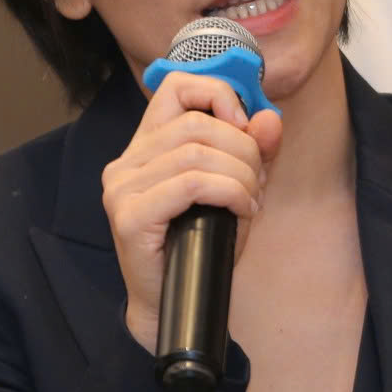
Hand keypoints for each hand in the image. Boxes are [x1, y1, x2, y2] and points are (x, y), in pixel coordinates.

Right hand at [102, 72, 283, 352]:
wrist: (177, 305)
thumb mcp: (238, 189)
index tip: (246, 128)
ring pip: (196, 152)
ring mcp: (122, 188)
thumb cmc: (202, 246)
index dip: (219, 95)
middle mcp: (126, 162)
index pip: (177, 86)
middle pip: (196, 122)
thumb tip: (270, 118)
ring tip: (251, 201)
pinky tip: (242, 211)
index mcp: (146, 145)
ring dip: (241, 175)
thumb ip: (254, 152)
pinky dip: (228, 192)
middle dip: (243, 148)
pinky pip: (190, 184)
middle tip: (258, 182)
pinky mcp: (128, 216)